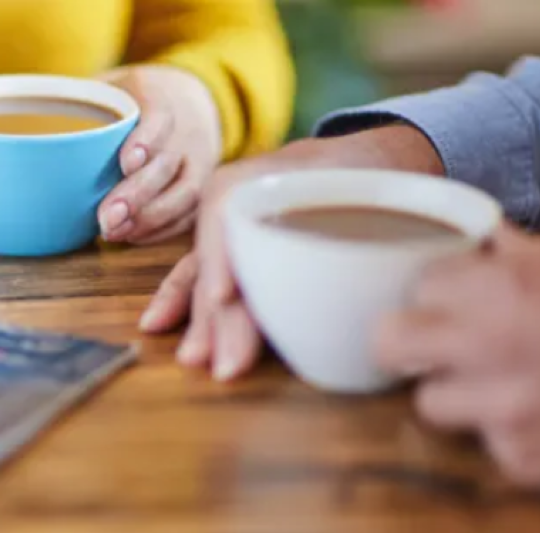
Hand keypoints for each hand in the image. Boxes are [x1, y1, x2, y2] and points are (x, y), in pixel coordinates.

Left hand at [95, 65, 221, 244]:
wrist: (193, 100)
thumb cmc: (135, 97)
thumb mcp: (112, 84)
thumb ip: (78, 100)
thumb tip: (26, 118)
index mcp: (162, 96)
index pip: (161, 116)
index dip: (147, 139)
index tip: (126, 161)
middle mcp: (187, 130)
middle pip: (169, 164)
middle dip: (139, 194)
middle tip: (107, 218)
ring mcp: (198, 161)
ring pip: (186, 193)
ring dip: (151, 218)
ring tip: (116, 233)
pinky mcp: (202, 186)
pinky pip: (189, 212)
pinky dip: (163, 229)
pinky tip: (133, 236)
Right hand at [139, 125, 445, 380]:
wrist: (380, 161)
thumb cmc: (374, 175)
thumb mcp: (370, 190)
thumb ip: (353, 234)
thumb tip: (334, 293)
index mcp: (265, 173)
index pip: (227, 213)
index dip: (223, 256)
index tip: (223, 298)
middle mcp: (236, 198)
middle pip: (219, 258)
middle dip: (217, 314)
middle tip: (225, 364)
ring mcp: (231, 226)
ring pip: (205, 272)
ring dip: (199, 319)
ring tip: (192, 358)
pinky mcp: (233, 248)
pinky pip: (199, 275)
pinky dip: (184, 302)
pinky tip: (159, 324)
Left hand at [375, 225, 539, 493]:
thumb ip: (514, 248)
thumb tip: (468, 231)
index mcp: (507, 286)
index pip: (418, 285)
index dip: (436, 292)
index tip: (451, 298)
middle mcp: (492, 346)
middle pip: (388, 342)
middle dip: (406, 339)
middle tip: (431, 341)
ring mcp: (504, 409)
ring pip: (428, 402)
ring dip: (455, 393)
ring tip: (499, 383)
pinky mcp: (523, 461)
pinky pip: (485, 445)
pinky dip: (507, 434)